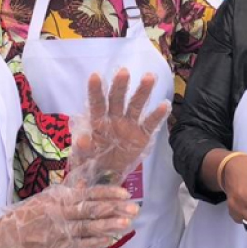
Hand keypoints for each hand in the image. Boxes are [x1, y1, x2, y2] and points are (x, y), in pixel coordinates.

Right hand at [0, 183, 138, 247]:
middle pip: (92, 211)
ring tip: (127, 224)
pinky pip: (81, 245)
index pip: (87, 194)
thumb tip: (84, 186)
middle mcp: (59, 214)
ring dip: (110, 226)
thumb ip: (65, 194)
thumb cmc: (21, 217)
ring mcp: (59, 233)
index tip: (124, 193)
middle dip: (115, 210)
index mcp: (57, 199)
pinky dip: (96, 242)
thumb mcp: (42, 200)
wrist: (0, 239)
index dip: (107, 194)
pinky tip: (109, 239)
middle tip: (135, 208)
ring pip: (89, 229)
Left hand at [67, 69, 170, 186]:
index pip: (96, 104)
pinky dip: (157, 116)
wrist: (106, 175)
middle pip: (117, 99)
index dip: (95, 91)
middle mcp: (114, 118)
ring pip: (136, 105)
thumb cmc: (91, 161)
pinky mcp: (142, 135)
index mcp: (97, 122)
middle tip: (123, 72)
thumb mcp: (83, 158)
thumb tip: (82, 139)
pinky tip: (164, 105)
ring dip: (142, 92)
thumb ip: (82, 149)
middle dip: (120, 86)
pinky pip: (150, 124)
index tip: (94, 76)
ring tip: (149, 77)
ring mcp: (129, 125)